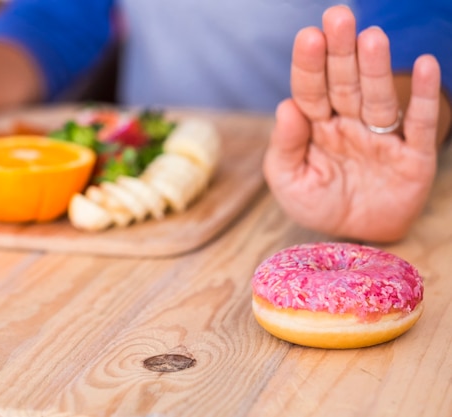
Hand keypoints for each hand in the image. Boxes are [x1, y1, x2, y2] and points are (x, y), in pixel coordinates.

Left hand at [263, 5, 440, 241]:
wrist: (356, 238)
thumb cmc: (319, 204)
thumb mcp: (289, 183)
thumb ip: (284, 147)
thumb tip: (285, 107)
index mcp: (316, 126)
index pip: (311, 90)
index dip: (309, 65)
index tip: (308, 36)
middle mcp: (349, 123)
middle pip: (344, 83)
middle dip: (341, 52)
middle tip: (339, 17)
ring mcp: (381, 136)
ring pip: (378, 97)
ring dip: (376, 68)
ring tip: (372, 38)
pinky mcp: (412, 155)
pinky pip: (419, 124)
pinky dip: (424, 97)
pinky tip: (424, 65)